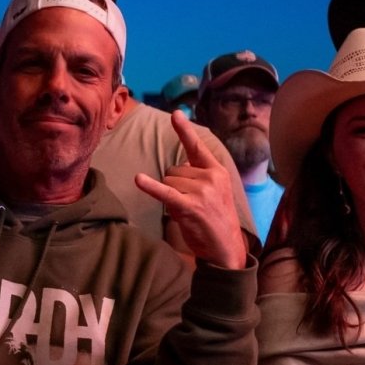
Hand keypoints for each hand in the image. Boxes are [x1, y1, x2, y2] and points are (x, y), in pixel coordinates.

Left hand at [135, 111, 247, 269]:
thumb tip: (175, 170)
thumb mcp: (215, 192)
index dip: (184, 130)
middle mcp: (211, 177)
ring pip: (168, 182)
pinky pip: (165, 192)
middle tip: (191, 205)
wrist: (226, 249)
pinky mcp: (190, 206)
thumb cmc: (216, 220)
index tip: (175, 114)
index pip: (197, 147)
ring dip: (171, 196)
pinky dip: (150, 186)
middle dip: (175, 186)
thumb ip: (198, 176)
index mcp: (217, 171)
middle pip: (174, 170)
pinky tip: (139, 179)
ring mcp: (202, 191)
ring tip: (188, 212)